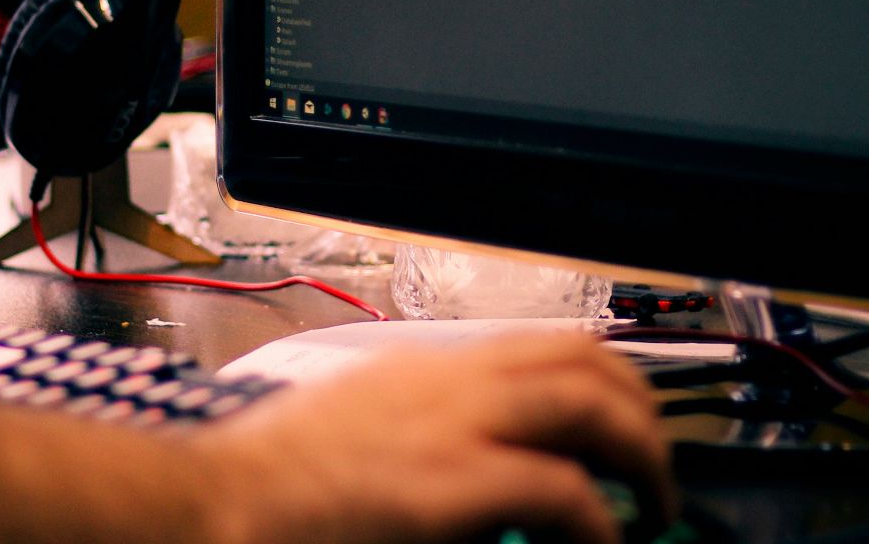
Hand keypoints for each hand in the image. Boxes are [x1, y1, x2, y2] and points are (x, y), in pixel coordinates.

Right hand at [191, 333, 675, 543]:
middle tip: (656, 470)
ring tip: (653, 507)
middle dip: (642, 411)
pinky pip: (564, 491)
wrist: (212, 507)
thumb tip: (480, 477)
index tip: (627, 420)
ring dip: (642, 456)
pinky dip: (599, 525)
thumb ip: (426, 434)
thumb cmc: (270, 486)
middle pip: (586, 361)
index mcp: (426, 370)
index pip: (544, 344)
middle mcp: (449, 383)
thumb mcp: (360, 431)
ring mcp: (453, 427)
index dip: (606, 379)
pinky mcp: (451, 484)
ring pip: (591, 404)